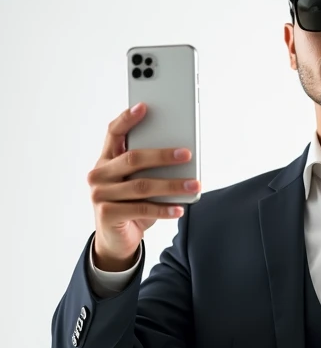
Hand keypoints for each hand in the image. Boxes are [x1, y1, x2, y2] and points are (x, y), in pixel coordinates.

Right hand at [87, 103, 198, 268]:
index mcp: (106, 159)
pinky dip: (164, 209)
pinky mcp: (107, 214)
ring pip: (142, 185)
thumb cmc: (132, 206)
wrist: (117, 240)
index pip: (113, 132)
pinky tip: (180, 208)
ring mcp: (100, 194)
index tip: (145, 107)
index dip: (127, 119)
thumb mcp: (138, 184)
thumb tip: (183, 157)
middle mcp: (99, 174)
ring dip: (172, 185)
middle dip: (163, 155)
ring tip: (194, 184)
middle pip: (133, 158)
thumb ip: (149, 169)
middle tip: (187, 154)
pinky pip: (141, 209)